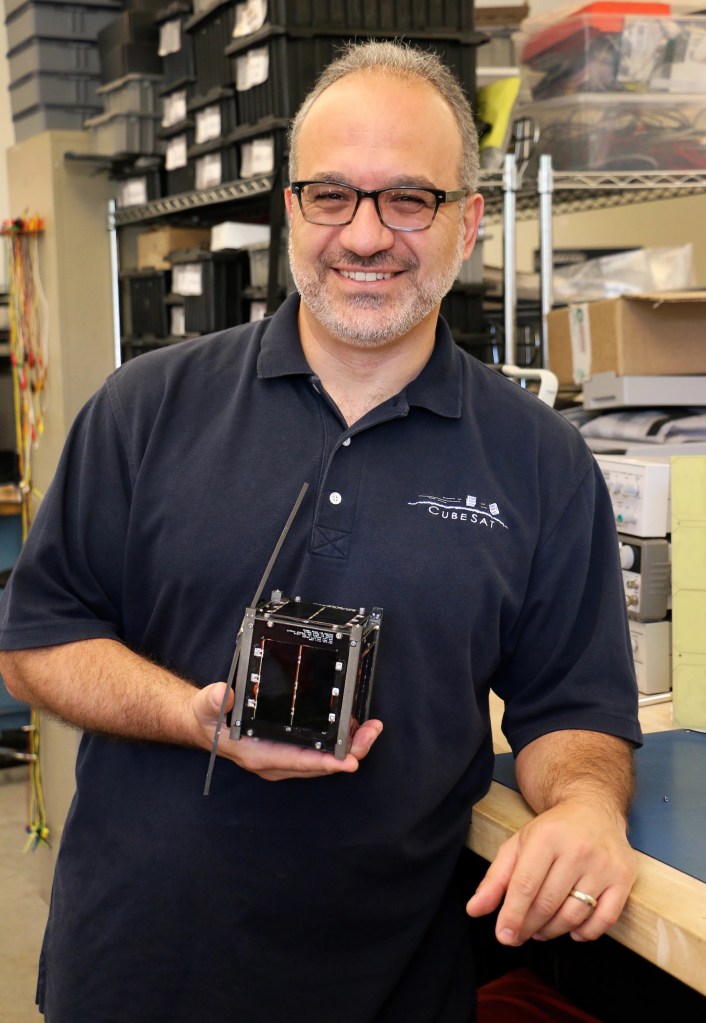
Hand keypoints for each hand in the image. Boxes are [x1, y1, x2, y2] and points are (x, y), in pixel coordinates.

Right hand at [192, 682, 382, 780]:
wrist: (207, 724)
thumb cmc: (209, 718)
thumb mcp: (207, 707)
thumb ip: (214, 701)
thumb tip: (224, 694)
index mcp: (260, 756)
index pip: (298, 761)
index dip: (326, 762)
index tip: (351, 762)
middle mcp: (277, 761)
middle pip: (320, 763)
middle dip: (349, 751)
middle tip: (371, 733)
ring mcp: (286, 756)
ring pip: (324, 758)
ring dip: (350, 746)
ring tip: (372, 728)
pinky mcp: (291, 747)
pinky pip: (320, 749)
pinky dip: (340, 740)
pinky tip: (355, 724)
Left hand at [466, 797, 637, 943]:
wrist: (594, 808)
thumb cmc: (552, 830)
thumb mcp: (518, 844)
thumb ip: (495, 878)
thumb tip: (475, 909)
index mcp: (546, 836)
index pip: (526, 885)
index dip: (512, 915)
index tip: (504, 936)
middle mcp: (577, 849)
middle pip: (548, 903)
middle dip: (529, 926)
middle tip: (520, 933)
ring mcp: (603, 864)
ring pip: (574, 915)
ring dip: (553, 931)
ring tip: (541, 929)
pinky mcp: (624, 878)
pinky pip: (604, 920)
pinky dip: (585, 932)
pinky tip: (572, 928)